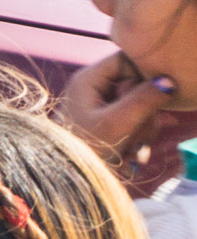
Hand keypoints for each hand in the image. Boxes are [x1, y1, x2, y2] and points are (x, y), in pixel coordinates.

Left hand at [60, 49, 181, 158]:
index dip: (143, 75)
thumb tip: (168, 81)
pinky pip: (136, 120)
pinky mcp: (109, 121)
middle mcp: (94, 87)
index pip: (126, 60)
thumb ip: (142, 100)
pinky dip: (139, 136)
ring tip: (133, 148)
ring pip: (140, 104)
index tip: (152, 97)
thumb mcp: (117, 124)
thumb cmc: (87, 149)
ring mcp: (102, 105)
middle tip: (139, 133)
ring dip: (144, 127)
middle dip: (145, 110)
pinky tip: (134, 154)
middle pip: (137, 84)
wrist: (69, 178)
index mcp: (88, 79)